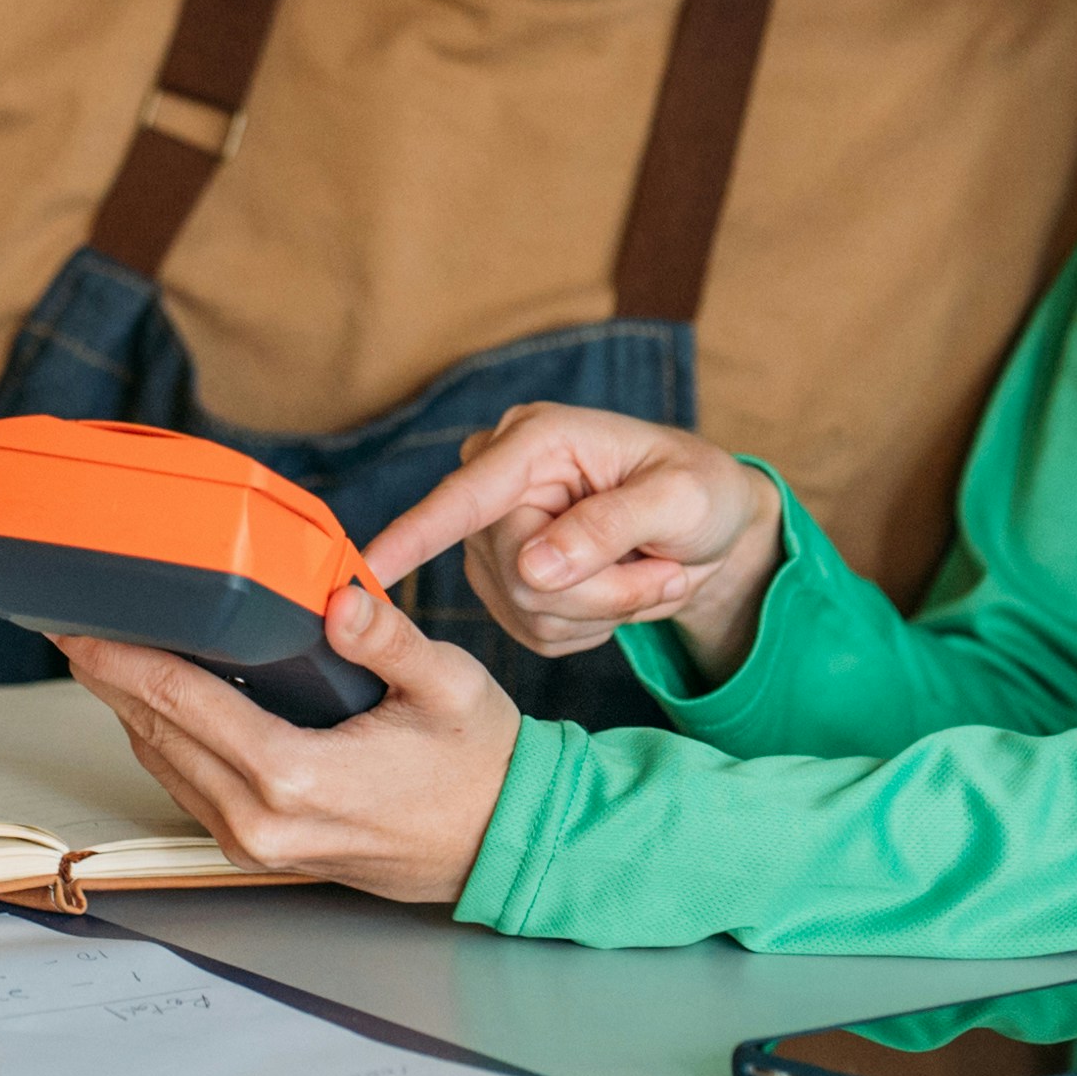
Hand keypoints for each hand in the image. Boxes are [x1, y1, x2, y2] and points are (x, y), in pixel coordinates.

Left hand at [44, 578, 517, 906]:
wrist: (499, 843)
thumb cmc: (477, 763)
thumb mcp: (448, 686)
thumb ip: (387, 640)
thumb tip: (339, 599)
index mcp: (295, 777)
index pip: (180, 704)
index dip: (120, 659)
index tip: (77, 622)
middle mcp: (260, 819)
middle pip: (155, 733)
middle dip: (108, 676)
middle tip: (73, 622)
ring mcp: (255, 842)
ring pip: (163, 764)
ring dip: (128, 709)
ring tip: (102, 654)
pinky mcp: (259, 849)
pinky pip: (188, 786)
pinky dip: (162, 740)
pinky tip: (154, 703)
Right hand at [362, 404, 789, 676]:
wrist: (712, 529)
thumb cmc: (702, 492)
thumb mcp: (680, 499)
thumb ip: (609, 527)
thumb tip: (532, 566)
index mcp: (537, 441)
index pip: (465, 496)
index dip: (414, 533)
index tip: (365, 567)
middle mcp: (502, 482)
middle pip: (515, 571)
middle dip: (599, 592)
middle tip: (666, 574)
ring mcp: (498, 535)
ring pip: (524, 609)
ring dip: (603, 611)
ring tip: (653, 575)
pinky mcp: (507, 581)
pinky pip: (534, 634)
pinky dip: (591, 628)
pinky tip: (621, 592)